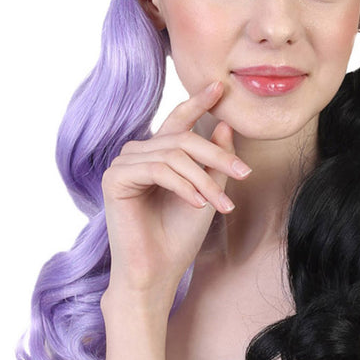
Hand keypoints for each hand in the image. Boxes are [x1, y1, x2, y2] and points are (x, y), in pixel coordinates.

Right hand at [101, 80, 250, 309]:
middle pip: (183, 138)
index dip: (198, 103)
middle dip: (217, 156)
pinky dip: (183, 185)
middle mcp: (138, 153)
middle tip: (244, 174)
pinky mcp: (114, 178)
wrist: (159, 272)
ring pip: (173, 154)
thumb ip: (215, 158)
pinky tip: (198, 203)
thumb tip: (225, 124)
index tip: (220, 87)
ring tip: (221, 204)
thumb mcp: (209, 190)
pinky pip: (158, 169)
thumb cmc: (181, 234)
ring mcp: (123, 164)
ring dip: (203, 179)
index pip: (178, 121)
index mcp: (157, 153)